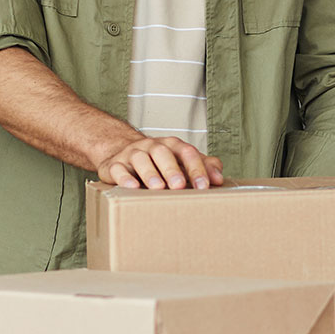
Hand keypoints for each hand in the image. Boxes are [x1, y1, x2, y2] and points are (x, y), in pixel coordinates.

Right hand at [98, 134, 224, 189]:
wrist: (123, 153)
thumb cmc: (160, 162)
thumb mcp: (183, 161)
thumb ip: (204, 166)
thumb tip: (219, 178)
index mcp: (172, 146)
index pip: (187, 152)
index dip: (196, 168)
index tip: (205, 186)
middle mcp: (152, 146)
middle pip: (162, 153)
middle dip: (172, 169)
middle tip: (179, 186)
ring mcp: (133, 154)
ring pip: (140, 159)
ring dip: (150, 173)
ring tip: (157, 188)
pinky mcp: (115, 165)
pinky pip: (118, 169)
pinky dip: (124, 177)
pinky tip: (132, 187)